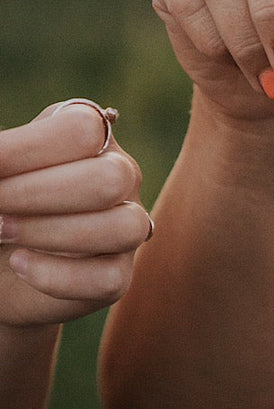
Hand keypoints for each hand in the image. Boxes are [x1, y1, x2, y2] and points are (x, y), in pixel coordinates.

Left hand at [0, 101, 146, 328]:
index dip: (29, 148)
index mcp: (91, 136)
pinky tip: (18, 263)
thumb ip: (2, 162)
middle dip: (40, 193)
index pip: (83, 130)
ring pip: (123, 228)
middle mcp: (120, 176)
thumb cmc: (0, 203)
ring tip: (1, 231)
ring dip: (51, 232)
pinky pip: (108, 279)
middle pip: (111, 178)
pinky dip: (57, 275)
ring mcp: (127, 227)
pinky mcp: (118, 275)